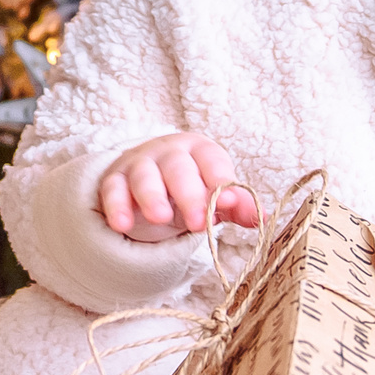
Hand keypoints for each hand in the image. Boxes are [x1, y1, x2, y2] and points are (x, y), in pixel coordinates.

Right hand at [97, 133, 260, 242]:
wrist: (151, 180)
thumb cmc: (191, 187)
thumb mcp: (215, 195)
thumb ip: (237, 205)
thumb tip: (260, 217)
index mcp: (200, 150)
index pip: (212, 161)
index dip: (220, 181)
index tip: (229, 203)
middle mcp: (169, 152)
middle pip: (178, 167)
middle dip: (189, 194)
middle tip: (198, 222)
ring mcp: (140, 164)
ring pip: (144, 176)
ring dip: (152, 197)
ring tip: (160, 218)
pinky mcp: (115, 179)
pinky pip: (113, 189)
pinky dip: (116, 206)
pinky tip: (121, 225)